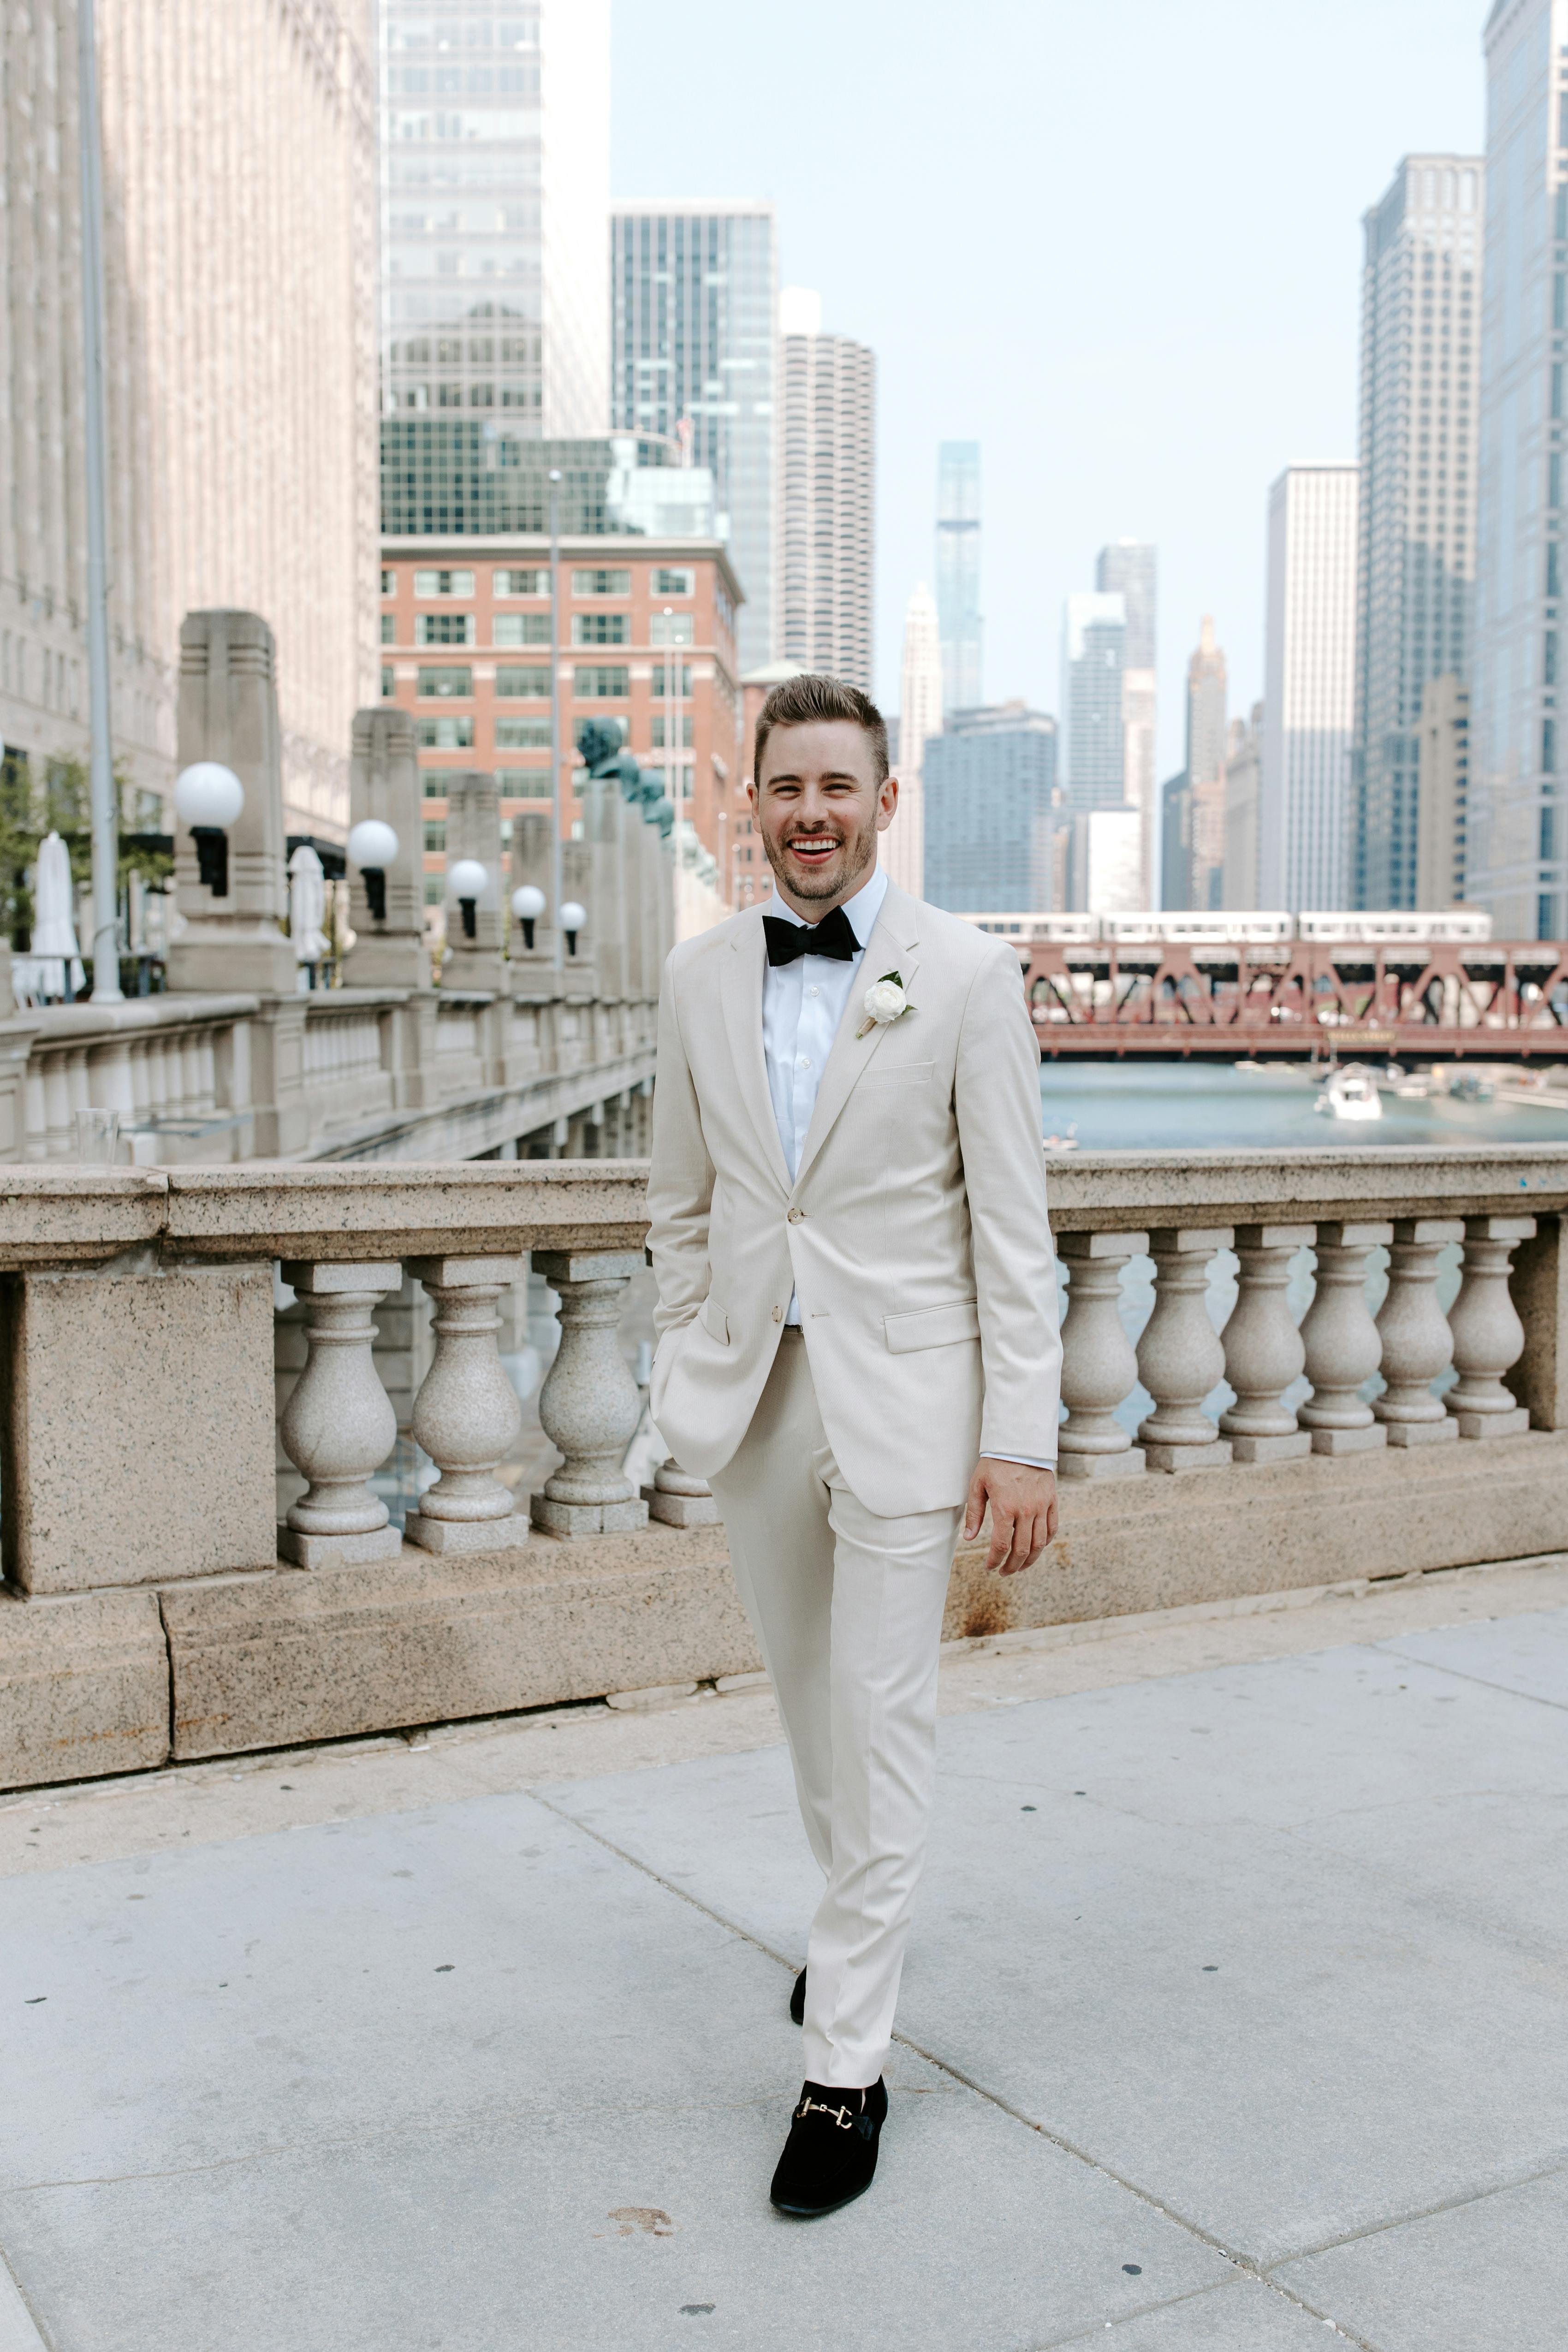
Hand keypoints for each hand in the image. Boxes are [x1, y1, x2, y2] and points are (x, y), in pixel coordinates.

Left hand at [963, 1459, 1058, 1575]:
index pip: (1001, 1546)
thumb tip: (969, 1538)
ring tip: (1019, 1566)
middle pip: (1022, 1550)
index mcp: (1005, 1508)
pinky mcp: (1052, 1501)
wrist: (1019, 1443)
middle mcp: (1026, 1511)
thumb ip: (974, 1514)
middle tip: (1004, 1572)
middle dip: (1012, 1566)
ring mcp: (1042, 1507)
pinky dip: (1045, 1543)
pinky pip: (1052, 1529)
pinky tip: (1036, 1548)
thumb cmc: (994, 1464)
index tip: (989, 1567)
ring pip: (1039, 1544)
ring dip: (1030, 1560)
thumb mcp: (977, 1486)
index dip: (994, 1561)